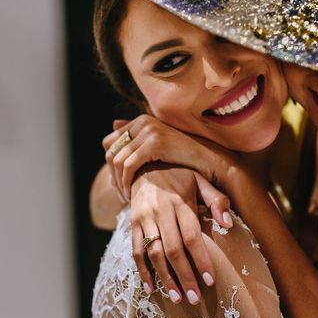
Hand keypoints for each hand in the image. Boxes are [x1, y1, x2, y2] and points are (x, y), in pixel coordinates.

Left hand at [103, 115, 235, 200]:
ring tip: (125, 196)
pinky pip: (128, 165)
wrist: (208, 161)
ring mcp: (148, 131)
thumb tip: (114, 124)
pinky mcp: (154, 143)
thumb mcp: (158, 146)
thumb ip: (137, 136)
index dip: (110, 165)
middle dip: (112, 175)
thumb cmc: (184, 158)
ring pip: (117, 160)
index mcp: (141, 121)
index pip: (109, 142)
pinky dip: (126, 182)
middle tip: (120, 193)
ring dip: (118, 182)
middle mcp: (143, 122)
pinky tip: (131, 194)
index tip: (117, 183)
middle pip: (110, 151)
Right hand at [131, 166, 232, 304]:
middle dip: (184, 276)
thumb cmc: (179, 176)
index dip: (200, 259)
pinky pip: (135, 251)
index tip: (210, 280)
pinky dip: (142, 271)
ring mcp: (144, 218)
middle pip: (172, 249)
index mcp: (180, 201)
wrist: (143, 166)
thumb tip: (228, 224)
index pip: (192, 236)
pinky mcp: (132, 224)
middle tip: (195, 298)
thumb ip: (216, 199)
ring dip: (165, 278)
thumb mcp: (200, 180)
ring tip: (177, 299)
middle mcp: (160, 211)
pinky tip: (152, 289)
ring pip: (153, 253)